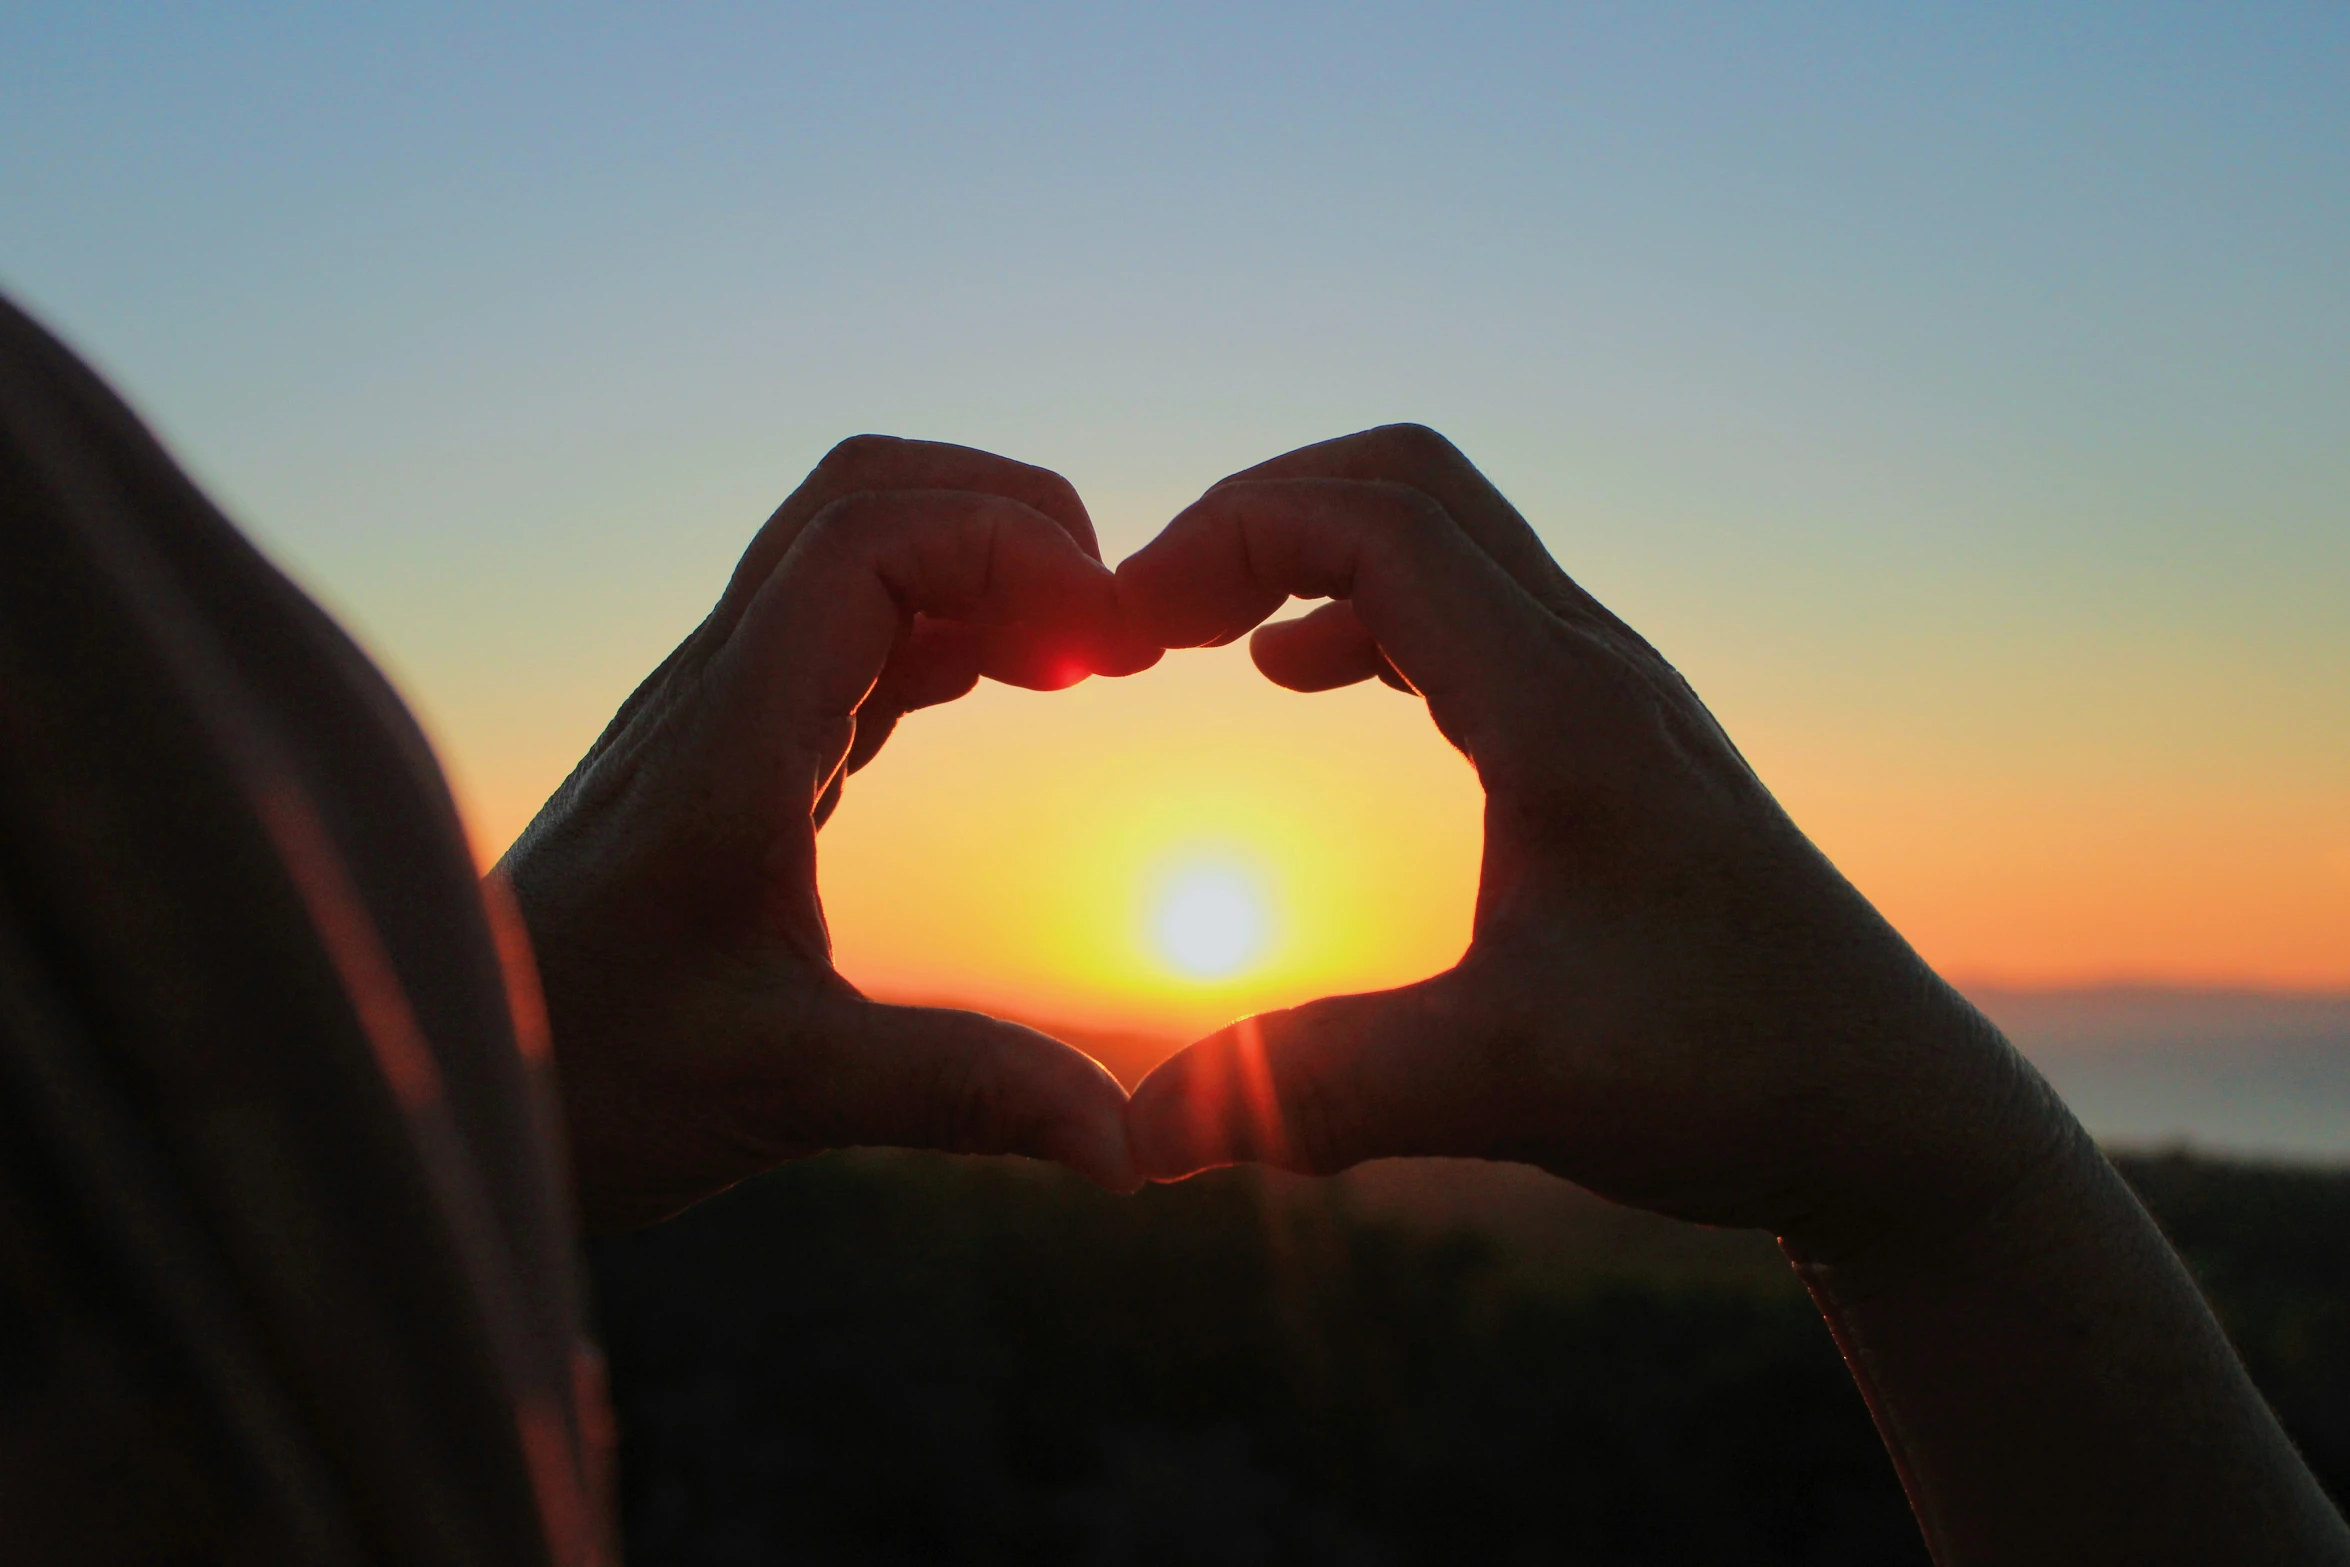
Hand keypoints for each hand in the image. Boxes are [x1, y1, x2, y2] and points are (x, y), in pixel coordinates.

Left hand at [498, 436, 1157, 1230]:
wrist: (453, 1080)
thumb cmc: (587, 1081)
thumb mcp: (782, 1091)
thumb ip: (959, 1094)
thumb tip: (1126, 1150)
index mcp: (728, 740)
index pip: (868, 540)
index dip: (1009, 551)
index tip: (1115, 649)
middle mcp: (717, 692)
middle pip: (864, 497)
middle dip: (1009, 519)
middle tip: (1116, 625)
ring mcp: (722, 710)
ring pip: (857, 551)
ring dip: (982, 567)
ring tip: (1093, 656)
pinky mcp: (734, 748)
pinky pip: (853, 632)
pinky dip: (951, 627)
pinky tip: (1016, 686)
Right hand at [1117, 425, 2076, 1264]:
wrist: (1895, 1111)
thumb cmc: (1735, 1079)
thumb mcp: (1508, 1084)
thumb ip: (1316, 1092)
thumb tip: (1135, 1138)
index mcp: (1564, 708)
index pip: (1378, 521)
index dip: (1229, 538)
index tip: (1124, 630)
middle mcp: (1593, 667)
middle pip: (1408, 484)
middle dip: (1257, 517)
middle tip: (1147, 614)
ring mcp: (1608, 696)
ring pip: (1441, 537)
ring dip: (1309, 555)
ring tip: (1199, 636)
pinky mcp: (1609, 742)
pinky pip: (1465, 610)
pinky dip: (1361, 611)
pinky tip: (1303, 680)